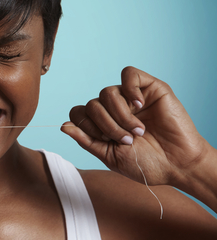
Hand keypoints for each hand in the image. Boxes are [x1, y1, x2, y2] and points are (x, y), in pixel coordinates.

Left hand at [61, 66, 210, 187]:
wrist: (177, 164)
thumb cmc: (145, 163)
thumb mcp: (109, 156)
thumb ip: (86, 140)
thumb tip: (63, 126)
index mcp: (101, 123)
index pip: (78, 113)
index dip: (86, 126)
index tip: (105, 141)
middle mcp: (113, 108)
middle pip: (91, 104)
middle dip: (106, 125)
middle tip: (126, 140)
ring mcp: (130, 97)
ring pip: (107, 92)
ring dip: (120, 114)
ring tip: (137, 131)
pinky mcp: (149, 87)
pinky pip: (129, 74)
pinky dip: (130, 89)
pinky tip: (140, 106)